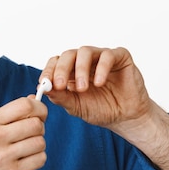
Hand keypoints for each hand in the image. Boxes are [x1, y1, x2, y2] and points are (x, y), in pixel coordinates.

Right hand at [0, 96, 47, 169]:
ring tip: (26, 149)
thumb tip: (34, 99)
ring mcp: (4, 157)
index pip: (24, 105)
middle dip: (39, 128)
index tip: (40, 114)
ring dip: (38, 145)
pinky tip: (26, 161)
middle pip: (36, 124)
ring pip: (40, 142)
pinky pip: (40, 159)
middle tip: (31, 134)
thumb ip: (10, 114)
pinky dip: (37, 159)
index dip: (39, 107)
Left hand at [39, 46, 168, 169]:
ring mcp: (102, 57)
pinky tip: (99, 83)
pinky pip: (108, 55)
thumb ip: (60, 97)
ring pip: (85, 51)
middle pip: (68, 54)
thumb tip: (43, 89)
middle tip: (60, 84)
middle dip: (61, 69)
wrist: (126, 118)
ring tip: (82, 88)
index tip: (44, 83)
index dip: (48, 71)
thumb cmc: (101, 109)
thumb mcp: (76, 106)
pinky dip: (101, 68)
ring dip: (80, 69)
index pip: (56, 62)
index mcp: (71, 70)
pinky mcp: (120, 57)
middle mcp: (85, 61)